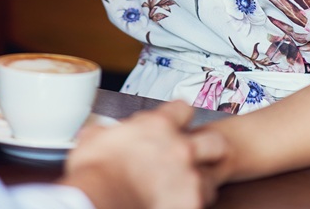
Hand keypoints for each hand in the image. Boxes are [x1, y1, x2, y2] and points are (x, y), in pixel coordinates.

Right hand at [62, 101, 226, 208]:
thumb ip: (106, 132)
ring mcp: (190, 178)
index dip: (180, 116)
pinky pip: (201, 203)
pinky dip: (190, 204)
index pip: (183, 109)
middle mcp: (181, 149)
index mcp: (158, 126)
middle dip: (208, 149)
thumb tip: (99, 133)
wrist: (99, 201)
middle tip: (195, 157)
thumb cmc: (95, 173)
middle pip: (215, 142)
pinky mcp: (192, 204)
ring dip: (199, 183)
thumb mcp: (94, 139)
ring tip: (183, 190)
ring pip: (211, 178)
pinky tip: (176, 204)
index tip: (177, 123)